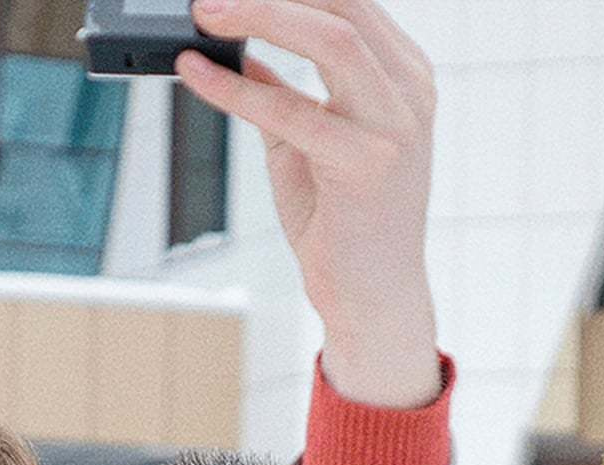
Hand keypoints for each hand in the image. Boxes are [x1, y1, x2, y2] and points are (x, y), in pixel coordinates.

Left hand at [177, 0, 437, 408]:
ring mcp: (394, 126)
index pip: (350, 3)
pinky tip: (195, 74)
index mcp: (402, 75)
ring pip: (332, 39)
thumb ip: (278, 89)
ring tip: (206, 15)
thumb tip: (232, 48)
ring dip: (261, 16)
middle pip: (344, 6)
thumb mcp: (305, 140)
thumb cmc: (345, 220)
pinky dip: (234, 89)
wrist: (372, 295)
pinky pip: (291, 110)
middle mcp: (408, 91)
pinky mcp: (366, 164)